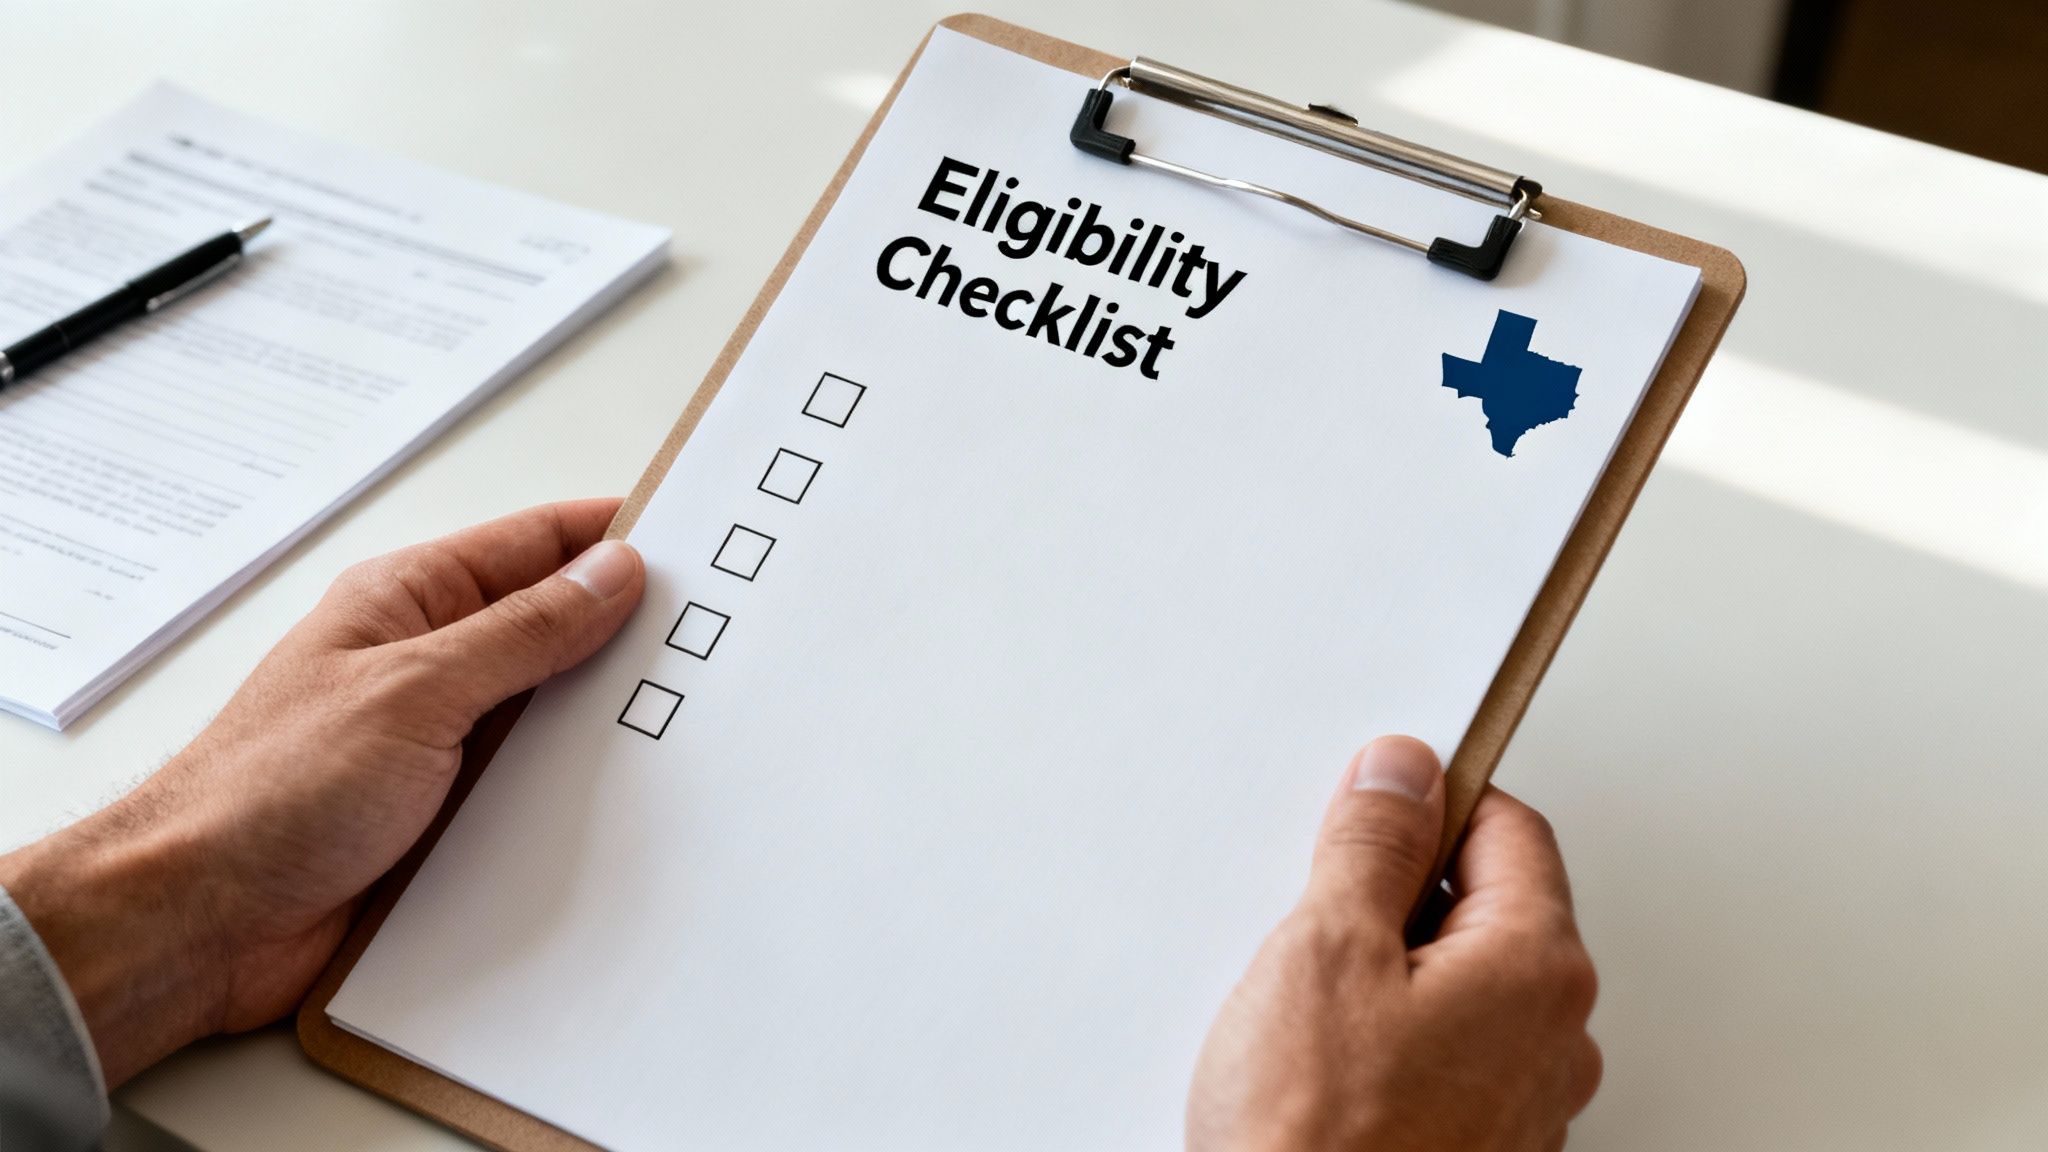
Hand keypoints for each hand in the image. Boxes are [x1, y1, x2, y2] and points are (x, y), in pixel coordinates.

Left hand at [0, 500, 643, 1085]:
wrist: (202, 919)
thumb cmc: (269, 790)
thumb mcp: (417, 689)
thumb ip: (523, 631)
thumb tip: (610, 573)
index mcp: (409, 602)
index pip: (536, 544)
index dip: (615, 537)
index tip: (699, 543)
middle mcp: (428, 663)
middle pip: (553, 628)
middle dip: (627, 634)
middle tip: (715, 641)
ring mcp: (438, 740)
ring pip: (551, 713)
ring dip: (603, 722)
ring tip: (690, 721)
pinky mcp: (445, 814)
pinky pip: (534, 788)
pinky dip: (577, 791)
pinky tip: (627, 799)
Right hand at [1187, 737, 1600, 1151]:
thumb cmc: (1316, 1141)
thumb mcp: (1324, 949)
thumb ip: (1372, 845)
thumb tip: (1401, 773)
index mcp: (1536, 968)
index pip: (1508, 827)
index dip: (1429, 804)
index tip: (1368, 810)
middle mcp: (1553, 1037)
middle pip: (1486, 906)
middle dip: (1400, 896)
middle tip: (1319, 921)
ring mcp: (1523, 1102)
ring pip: (1460, 984)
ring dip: (1391, 974)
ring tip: (1312, 1011)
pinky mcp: (1480, 1146)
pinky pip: (1445, 1053)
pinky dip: (1391, 1040)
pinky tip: (1325, 1066)